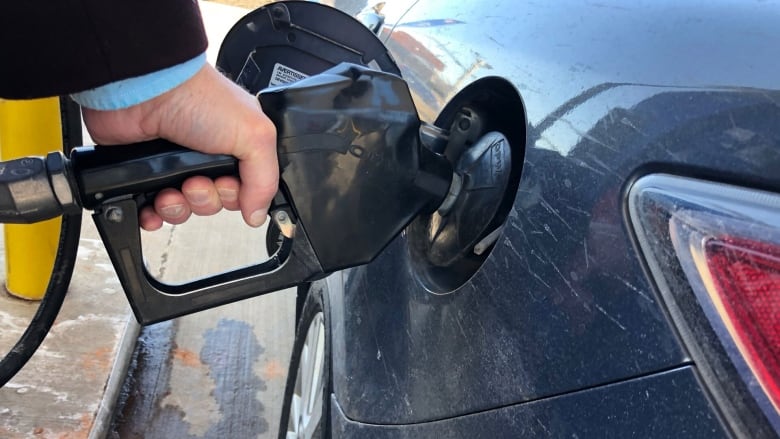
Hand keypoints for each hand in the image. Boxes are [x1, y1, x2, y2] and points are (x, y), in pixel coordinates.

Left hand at [81, 64, 277, 230]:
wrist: (143, 90)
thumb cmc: (195, 97)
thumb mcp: (254, 135)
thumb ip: (265, 180)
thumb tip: (258, 214)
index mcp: (238, 146)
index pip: (246, 189)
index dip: (237, 196)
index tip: (226, 184)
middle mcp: (207, 156)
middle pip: (215, 202)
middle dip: (205, 199)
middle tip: (196, 181)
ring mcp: (175, 165)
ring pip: (185, 209)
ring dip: (179, 208)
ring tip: (171, 190)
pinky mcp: (145, 173)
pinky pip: (153, 209)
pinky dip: (153, 215)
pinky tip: (153, 206)